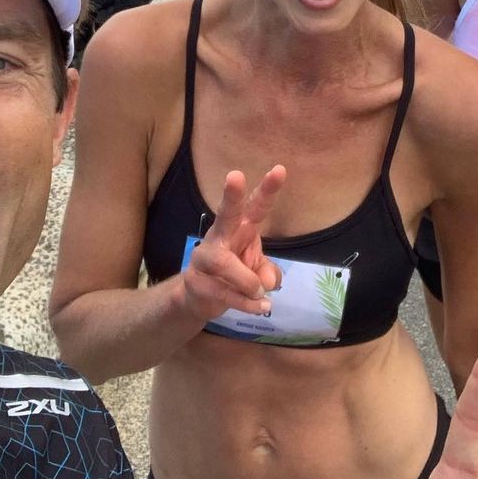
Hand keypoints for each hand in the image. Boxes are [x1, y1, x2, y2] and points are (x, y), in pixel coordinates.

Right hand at [180, 167, 284, 323]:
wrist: (198, 299)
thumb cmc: (234, 275)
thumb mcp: (258, 272)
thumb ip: (268, 272)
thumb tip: (267, 281)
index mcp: (240, 228)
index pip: (255, 206)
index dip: (267, 189)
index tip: (280, 170)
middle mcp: (220, 236)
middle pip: (225, 213)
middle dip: (231, 195)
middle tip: (235, 175)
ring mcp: (204, 258)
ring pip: (225, 263)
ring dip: (247, 281)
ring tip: (261, 293)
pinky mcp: (197, 282)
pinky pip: (225, 293)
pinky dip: (247, 303)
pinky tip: (261, 308)